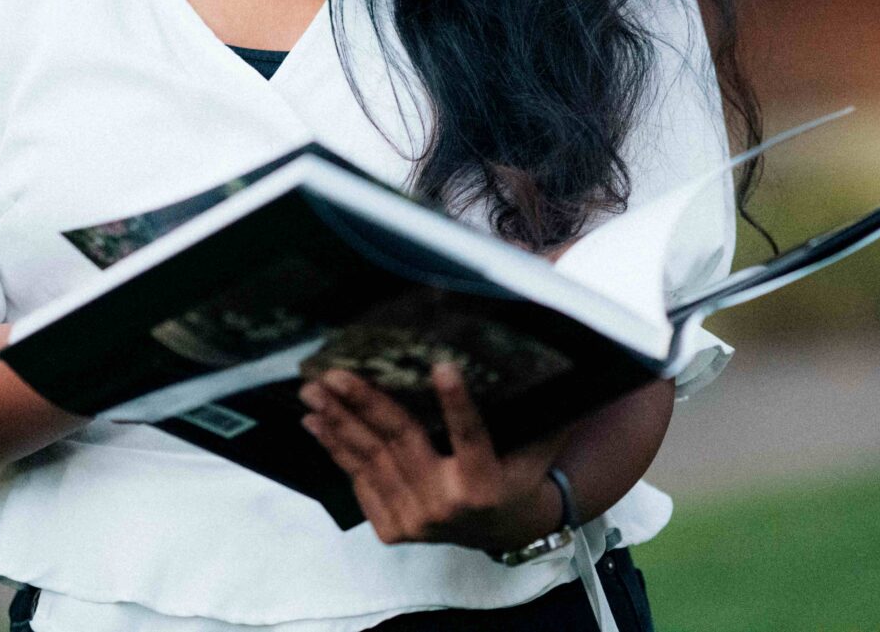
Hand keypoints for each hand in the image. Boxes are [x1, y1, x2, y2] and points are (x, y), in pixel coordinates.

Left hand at [299, 362, 567, 550]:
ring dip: (338, 422)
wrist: (504, 531)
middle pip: (402, 444)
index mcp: (487, 482)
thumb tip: (566, 349)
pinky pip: (360, 481)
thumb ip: (544, 405)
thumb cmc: (519, 471)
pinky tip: (318, 421)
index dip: (457, 403)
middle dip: (365, 404)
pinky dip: (337, 449)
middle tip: (336, 373)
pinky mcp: (393, 529)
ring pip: (371, 461)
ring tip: (314, 391)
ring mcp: (416, 520)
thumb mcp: (538, 442)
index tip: (443, 367)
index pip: (470, 436)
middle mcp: (448, 504)